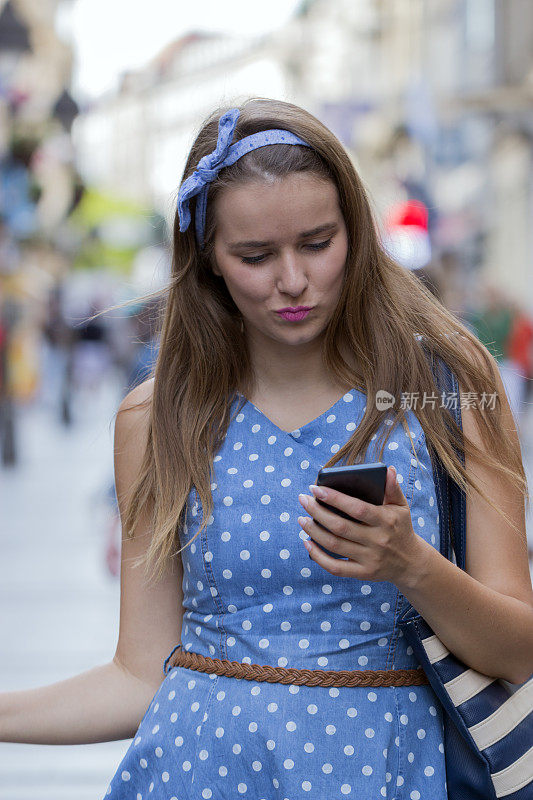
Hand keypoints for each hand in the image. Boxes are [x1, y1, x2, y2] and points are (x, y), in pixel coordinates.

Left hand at [297, 466, 426, 583]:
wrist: (411, 563)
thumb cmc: (401, 528)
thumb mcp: (401, 507)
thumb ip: (393, 488)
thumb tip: (386, 469)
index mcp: (386, 521)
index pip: (356, 508)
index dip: (334, 498)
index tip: (315, 489)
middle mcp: (377, 541)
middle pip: (340, 527)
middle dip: (317, 512)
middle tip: (303, 500)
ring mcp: (370, 559)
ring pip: (334, 545)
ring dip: (313, 531)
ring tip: (301, 519)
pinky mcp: (363, 574)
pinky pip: (336, 568)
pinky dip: (318, 556)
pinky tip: (307, 542)